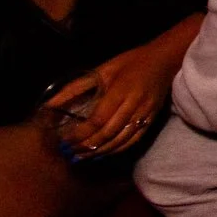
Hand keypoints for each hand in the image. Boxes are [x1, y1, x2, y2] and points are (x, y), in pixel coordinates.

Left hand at [44, 37, 179, 159]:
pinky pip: (133, 140)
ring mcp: (145, 114)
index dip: (80, 133)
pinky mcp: (152, 119)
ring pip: (120, 140)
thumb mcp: (104, 69)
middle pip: (108, 133)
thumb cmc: (132, 62)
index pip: (98, 119)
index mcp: (121, 90)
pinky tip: (102, 153)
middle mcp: (134, 104)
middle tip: (69, 151)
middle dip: (86, 145)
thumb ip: (77, 87)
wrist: (165, 60)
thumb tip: (51, 104)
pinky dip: (116, 150)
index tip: (64, 139)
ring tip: (81, 156)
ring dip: (99, 151)